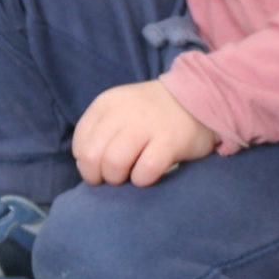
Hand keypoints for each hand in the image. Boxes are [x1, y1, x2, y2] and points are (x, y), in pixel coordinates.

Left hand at [72, 80, 218, 187]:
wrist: (198, 97)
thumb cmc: (152, 112)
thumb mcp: (120, 109)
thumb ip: (100, 130)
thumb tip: (85, 164)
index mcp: (106, 104)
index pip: (80, 143)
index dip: (85, 163)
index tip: (100, 166)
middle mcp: (122, 113)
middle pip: (91, 156)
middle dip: (97, 175)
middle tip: (112, 177)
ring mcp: (146, 126)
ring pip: (114, 164)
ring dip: (118, 179)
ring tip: (129, 176)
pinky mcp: (169, 142)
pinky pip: (144, 171)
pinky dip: (142, 180)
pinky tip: (147, 175)